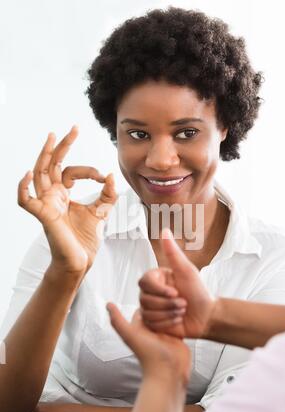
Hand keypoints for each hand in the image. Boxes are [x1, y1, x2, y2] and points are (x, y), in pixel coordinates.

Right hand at [18, 126, 116, 274]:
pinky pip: (26, 201)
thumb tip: (112, 175)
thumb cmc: (85, 239)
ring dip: (45, 155)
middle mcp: (52, 196)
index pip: (71, 172)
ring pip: (39, 174)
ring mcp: (46, 204)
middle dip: (62, 146)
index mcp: (63, 194)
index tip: (105, 177)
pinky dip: (23, 188)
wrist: (80, 261)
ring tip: (52, 137)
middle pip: (52, 165)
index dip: (89, 170)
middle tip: (73, 129)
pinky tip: (29, 174)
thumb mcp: (101, 212)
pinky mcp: (43, 216)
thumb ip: (108, 195)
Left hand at [106, 304, 191, 386]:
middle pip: (158, 307)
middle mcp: (151, 328)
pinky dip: (182, 315)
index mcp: (139, 326)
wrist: (168, 373)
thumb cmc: (148, 356)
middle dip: (166, 301)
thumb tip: (108, 304)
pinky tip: (187, 310)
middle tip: (175, 296)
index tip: (159, 290)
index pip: (145, 305)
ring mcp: (164, 331)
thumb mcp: (130, 336)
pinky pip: (178, 321)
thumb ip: (118, 321)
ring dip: (175, 307)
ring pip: (169, 312)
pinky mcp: (176, 335)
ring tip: (182, 303)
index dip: (151, 297)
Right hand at [139, 229, 215, 337]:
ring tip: (182, 310)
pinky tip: (178, 319)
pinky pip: (151, 324)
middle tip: (184, 303)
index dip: (159, 290)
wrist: (207, 316)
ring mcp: (151, 307)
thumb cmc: (199, 292)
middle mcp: (151, 292)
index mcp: (156, 278)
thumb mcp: (187, 270)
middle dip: (167, 304)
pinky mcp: (153, 322)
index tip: (175, 292)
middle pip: (144, 299)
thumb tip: (164, 230)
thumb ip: (173, 252)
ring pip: (147, 312)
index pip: (144, 282)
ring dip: (169, 313)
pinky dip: (167, 323)